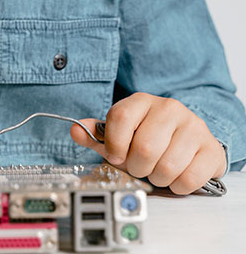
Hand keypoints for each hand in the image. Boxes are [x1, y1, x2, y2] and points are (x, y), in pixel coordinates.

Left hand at [70, 92, 226, 194]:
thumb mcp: (121, 132)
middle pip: (144, 147)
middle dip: (136, 166)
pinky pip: (189, 178)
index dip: (113, 144)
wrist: (190, 139)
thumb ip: (97, 134)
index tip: (115, 155)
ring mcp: (193, 126)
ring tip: (157, 170)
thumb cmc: (151, 136)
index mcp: (141, 101)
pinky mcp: (210, 148)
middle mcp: (169, 108)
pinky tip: (176, 176)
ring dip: (157, 177)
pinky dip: (178, 185)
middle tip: (138, 166)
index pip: (119, 118)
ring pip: (167, 165)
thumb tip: (75, 130)